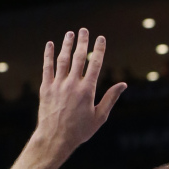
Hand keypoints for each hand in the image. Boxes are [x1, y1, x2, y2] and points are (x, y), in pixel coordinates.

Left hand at [35, 28, 126, 157]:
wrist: (55, 138)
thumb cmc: (80, 130)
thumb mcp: (99, 117)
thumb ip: (110, 98)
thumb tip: (123, 85)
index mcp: (88, 91)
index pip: (95, 64)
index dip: (99, 50)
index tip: (101, 38)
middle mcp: (72, 84)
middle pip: (79, 57)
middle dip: (82, 42)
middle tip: (84, 30)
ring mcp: (58, 85)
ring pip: (63, 59)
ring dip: (66, 45)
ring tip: (70, 34)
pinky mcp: (45, 88)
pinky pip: (47, 67)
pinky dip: (48, 55)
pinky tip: (50, 45)